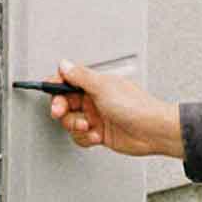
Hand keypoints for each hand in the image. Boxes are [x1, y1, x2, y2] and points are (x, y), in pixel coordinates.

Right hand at [48, 60, 184, 158]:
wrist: (152, 131)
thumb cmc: (136, 107)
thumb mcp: (103, 87)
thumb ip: (80, 76)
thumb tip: (64, 64)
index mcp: (95, 84)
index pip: (67, 81)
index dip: (56, 86)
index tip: (49, 90)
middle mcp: (94, 99)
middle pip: (65, 103)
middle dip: (62, 110)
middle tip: (61, 113)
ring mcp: (96, 117)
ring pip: (71, 122)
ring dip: (76, 126)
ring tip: (88, 127)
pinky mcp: (99, 133)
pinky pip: (80, 136)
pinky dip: (85, 138)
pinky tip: (97, 136)